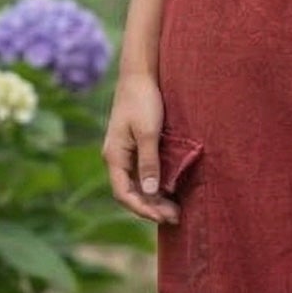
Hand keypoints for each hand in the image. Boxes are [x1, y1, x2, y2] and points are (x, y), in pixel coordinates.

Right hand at [103, 74, 180, 224]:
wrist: (140, 75)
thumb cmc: (143, 100)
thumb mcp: (148, 132)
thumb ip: (150, 162)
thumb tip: (152, 192)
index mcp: (114, 156)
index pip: (124, 193)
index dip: (142, 209)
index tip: (163, 217)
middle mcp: (117, 158)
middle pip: (131, 193)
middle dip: (152, 208)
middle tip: (176, 217)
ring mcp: (126, 154)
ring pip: (138, 185)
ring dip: (155, 199)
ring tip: (177, 209)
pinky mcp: (136, 148)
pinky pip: (144, 174)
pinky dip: (157, 185)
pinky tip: (172, 191)